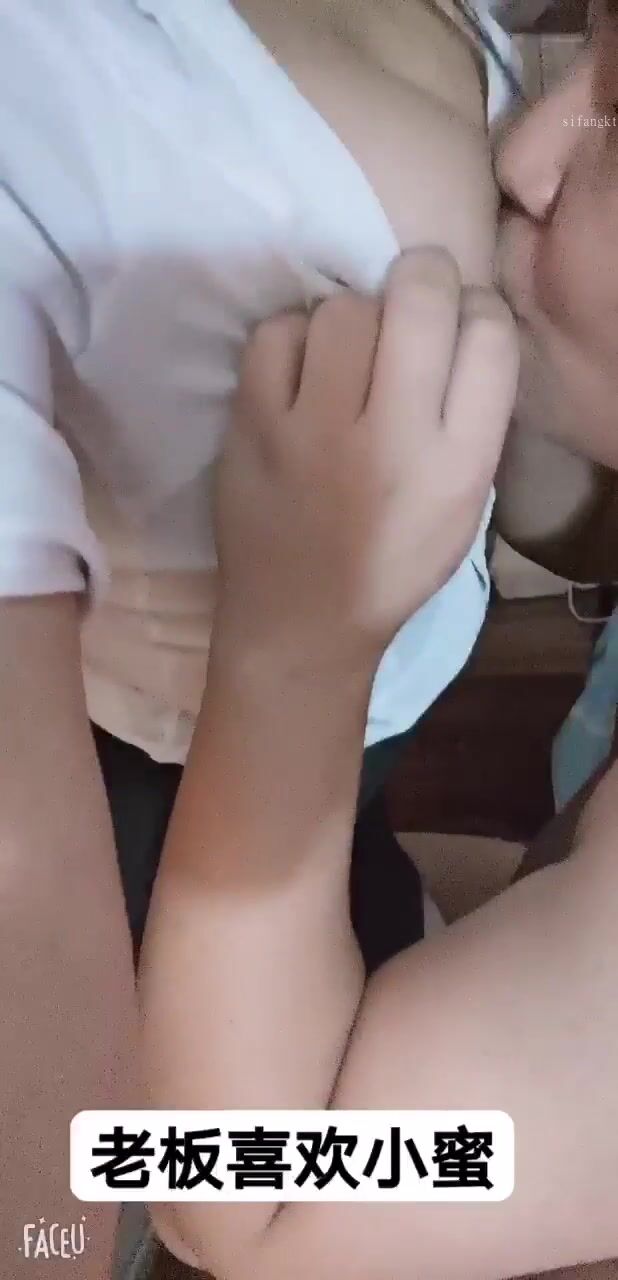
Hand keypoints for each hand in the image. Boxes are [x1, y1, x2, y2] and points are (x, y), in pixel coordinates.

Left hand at [214, 248, 518, 673]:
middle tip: (410, 302)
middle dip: (421, 279)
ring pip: (343, 309)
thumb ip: (472, 418)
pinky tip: (299, 372)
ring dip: (353, 316)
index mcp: (458, 465)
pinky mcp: (250, 427)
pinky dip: (292, 339)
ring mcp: (312, 430)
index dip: (478, 309)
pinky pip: (276, 333)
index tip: (459, 323)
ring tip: (348, 354)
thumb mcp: (461, 506)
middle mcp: (391, 440)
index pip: (489, 336)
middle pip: (418, 299)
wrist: (299, 622)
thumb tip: (458, 323)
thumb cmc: (390, 566)